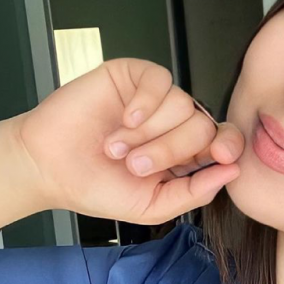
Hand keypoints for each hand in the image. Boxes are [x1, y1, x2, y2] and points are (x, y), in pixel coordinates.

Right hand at [13, 58, 242, 224]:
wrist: (50, 168)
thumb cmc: (98, 187)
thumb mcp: (153, 206)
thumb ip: (195, 193)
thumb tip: (233, 172)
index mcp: (186, 154)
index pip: (224, 141)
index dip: (228, 146)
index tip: (220, 157)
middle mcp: (174, 124)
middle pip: (203, 126)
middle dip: (171, 150)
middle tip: (135, 165)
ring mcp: (155, 99)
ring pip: (182, 103)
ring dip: (148, 133)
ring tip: (116, 147)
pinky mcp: (132, 77)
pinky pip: (159, 79)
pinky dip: (145, 102)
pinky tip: (125, 118)